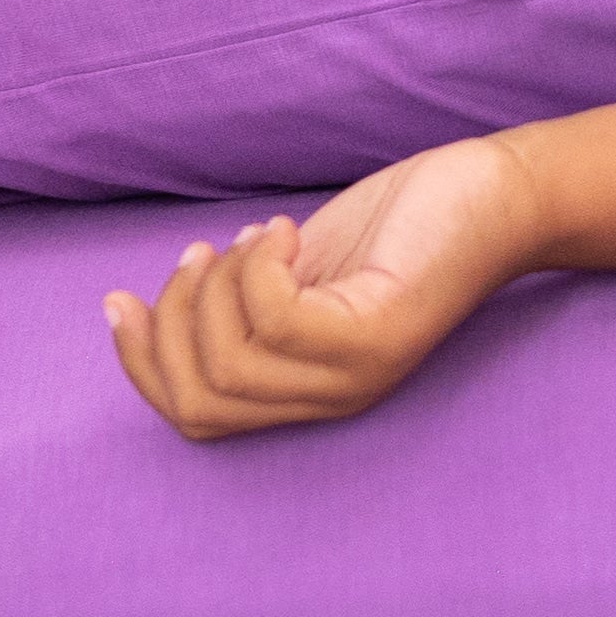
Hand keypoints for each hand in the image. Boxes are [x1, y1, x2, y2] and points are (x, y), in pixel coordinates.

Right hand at [104, 102, 615, 441]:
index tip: (118, 302)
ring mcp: (356, 374)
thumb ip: (243, 304)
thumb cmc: (400, 230)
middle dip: (172, 322)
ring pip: (228, 360)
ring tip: (253, 236)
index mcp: (306, 394)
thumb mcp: (303, 273)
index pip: (196, 418)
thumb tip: (159, 305)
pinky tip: (286, 232)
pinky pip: (274, 317)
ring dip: (216, 285)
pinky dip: (258, 265)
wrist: (497, 198)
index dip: (142, 366)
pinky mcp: (379, 335)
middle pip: (200, 400)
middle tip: (200, 254)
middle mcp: (330, 399)